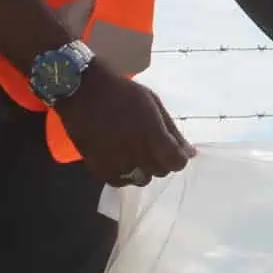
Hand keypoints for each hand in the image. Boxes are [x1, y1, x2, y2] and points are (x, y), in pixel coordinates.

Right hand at [55, 69, 192, 185]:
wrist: (83, 90)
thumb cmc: (122, 92)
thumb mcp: (154, 104)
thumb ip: (172, 132)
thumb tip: (189, 153)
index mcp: (154, 137)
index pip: (176, 163)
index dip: (177, 157)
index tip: (171, 149)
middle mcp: (137, 155)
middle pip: (160, 171)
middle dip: (160, 160)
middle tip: (150, 145)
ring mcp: (117, 164)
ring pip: (140, 179)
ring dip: (142, 168)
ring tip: (133, 151)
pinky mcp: (98, 168)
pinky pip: (119, 181)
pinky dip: (123, 173)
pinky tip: (119, 158)